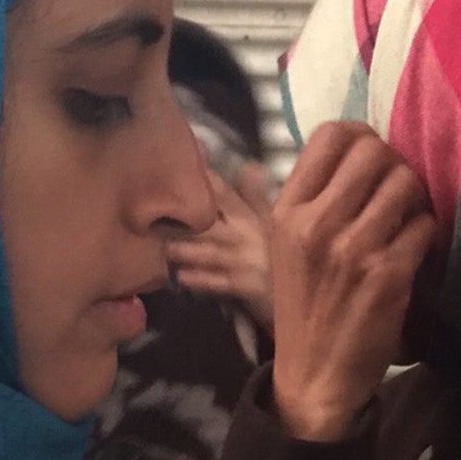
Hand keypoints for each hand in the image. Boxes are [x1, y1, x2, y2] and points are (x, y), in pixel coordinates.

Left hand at [166, 165, 275, 325]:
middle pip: (210, 223)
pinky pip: (220, 283)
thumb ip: (258, 198)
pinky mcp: (248, 287)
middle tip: (154, 217)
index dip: (201, 180)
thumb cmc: (282, 259)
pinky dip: (201, 280)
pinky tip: (181, 278)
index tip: (177, 169)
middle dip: (183, 221)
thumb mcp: (276, 224)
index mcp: (252, 216)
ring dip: (186, 251)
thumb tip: (250, 166)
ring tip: (163, 250)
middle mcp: (248, 235)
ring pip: (211, 253)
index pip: (223, 193)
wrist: (306, 294)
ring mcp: (247, 261)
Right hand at [268, 122, 433, 441]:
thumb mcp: (286, 246)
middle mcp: (316, 225)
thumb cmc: (304, 307)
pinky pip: (424, 224)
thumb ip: (313, 199)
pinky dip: (425, 232)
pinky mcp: (388, 275)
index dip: (361, 138)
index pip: (331, 135)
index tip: (370, 161)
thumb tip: (360, 149)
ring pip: (405, 182)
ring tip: (406, 219)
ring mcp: (353, 250)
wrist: (314, 376)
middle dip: (394, 166)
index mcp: (287, 212)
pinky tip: (413, 249)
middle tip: (395, 192)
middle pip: (374, 151)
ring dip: (415, 198)